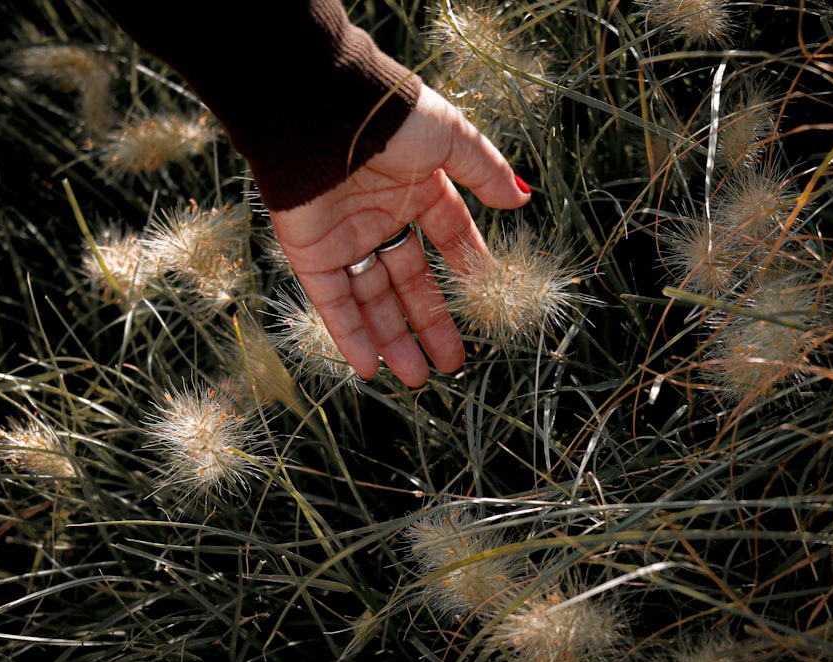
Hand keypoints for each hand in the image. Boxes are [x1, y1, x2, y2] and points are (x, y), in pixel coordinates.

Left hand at [270, 84, 530, 386]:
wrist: (319, 111)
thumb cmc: (389, 119)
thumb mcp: (450, 139)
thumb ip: (485, 170)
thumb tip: (521, 198)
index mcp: (416, 189)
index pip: (447, 239)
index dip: (466, 272)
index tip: (485, 306)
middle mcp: (381, 217)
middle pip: (410, 282)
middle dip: (430, 323)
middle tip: (451, 363)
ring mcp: (345, 238)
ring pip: (373, 300)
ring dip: (393, 340)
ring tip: (417, 378)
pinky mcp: (310, 254)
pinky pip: (333, 303)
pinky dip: (350, 336)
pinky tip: (370, 369)